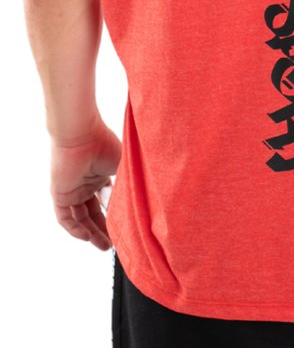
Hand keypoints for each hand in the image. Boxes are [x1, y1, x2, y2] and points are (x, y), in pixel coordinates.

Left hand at [50, 115, 121, 250]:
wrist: (81, 133)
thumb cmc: (104, 143)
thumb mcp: (124, 167)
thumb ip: (131, 185)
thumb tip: (148, 201)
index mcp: (99, 175)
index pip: (105, 201)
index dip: (114, 215)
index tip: (125, 227)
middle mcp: (85, 184)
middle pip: (92, 213)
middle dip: (103, 230)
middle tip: (113, 245)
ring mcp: (72, 189)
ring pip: (79, 218)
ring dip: (90, 233)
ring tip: (104, 246)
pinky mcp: (60, 193)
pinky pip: (65, 217)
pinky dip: (75, 229)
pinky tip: (87, 237)